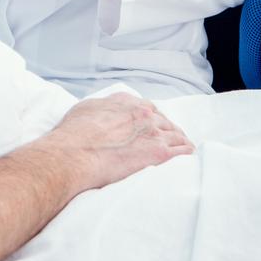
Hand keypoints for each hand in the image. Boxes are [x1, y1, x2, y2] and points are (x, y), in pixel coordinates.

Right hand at [42, 93, 192, 189]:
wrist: (74, 154)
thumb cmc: (72, 136)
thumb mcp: (83, 110)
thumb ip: (100, 109)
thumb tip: (100, 113)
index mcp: (125, 102)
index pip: (147, 107)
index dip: (151, 118)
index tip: (152, 125)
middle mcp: (142, 113)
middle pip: (164, 120)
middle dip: (167, 129)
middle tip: (170, 139)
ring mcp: (152, 131)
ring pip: (176, 135)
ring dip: (179, 141)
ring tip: (182, 149)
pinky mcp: (159, 152)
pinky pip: (182, 151)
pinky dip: (186, 153)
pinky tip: (187, 158)